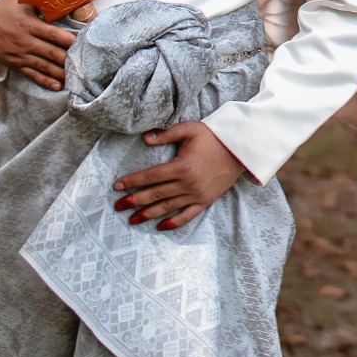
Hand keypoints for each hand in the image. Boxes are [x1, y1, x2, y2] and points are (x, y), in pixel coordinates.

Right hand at [0, 0, 75, 90]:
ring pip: (44, 67)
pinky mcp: (15, 65)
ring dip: (61, 73)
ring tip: (76, 76)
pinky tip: (57, 86)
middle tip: (85, 61)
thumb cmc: (3, 8)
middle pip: (51, 53)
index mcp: (29, 25)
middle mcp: (25, 42)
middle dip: (69, 58)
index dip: (69, 40)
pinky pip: (32, 75)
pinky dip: (45, 82)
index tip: (83, 42)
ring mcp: (20, 56)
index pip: (53, 34)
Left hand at [114, 121, 244, 230]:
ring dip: (148, 214)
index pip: (150, 176)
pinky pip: (186, 216)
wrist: (239, 149)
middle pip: (155, 194)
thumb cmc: (213, 137)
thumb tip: (145, 139)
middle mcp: (187, 184)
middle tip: (118, 206)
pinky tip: (160, 226)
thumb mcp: (189, 129)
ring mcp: (195, 195)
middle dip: (134, 200)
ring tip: (132, 219)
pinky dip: (173, 223)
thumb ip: (166, 134)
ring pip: (167, 207)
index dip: (132, 181)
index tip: (117, 186)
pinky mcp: (204, 201)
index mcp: (181, 166)